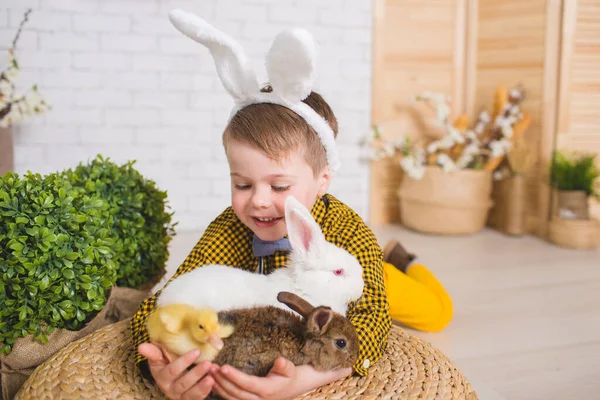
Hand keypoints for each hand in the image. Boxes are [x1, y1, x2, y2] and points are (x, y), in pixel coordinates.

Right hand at [138, 342, 217, 399]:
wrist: (172, 377)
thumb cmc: (166, 363)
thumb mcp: (158, 358)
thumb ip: (152, 353)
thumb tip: (141, 346)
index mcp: (162, 377)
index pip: (172, 370)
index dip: (184, 362)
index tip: (197, 351)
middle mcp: (170, 389)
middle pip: (183, 383)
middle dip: (196, 374)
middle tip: (208, 363)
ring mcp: (180, 396)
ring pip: (191, 394)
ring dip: (202, 386)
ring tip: (212, 376)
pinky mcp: (190, 399)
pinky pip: (197, 399)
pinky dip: (207, 391)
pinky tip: (213, 382)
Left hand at [211, 357, 351, 399]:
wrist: (307, 383)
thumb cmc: (303, 374)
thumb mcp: (300, 369)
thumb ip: (289, 366)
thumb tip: (280, 361)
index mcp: (270, 391)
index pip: (248, 386)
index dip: (234, 378)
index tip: (223, 368)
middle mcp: (262, 399)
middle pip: (237, 393)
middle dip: (222, 382)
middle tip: (209, 367)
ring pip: (233, 397)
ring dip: (219, 386)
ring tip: (208, 373)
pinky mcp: (254, 399)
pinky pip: (235, 398)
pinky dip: (223, 391)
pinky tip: (214, 382)